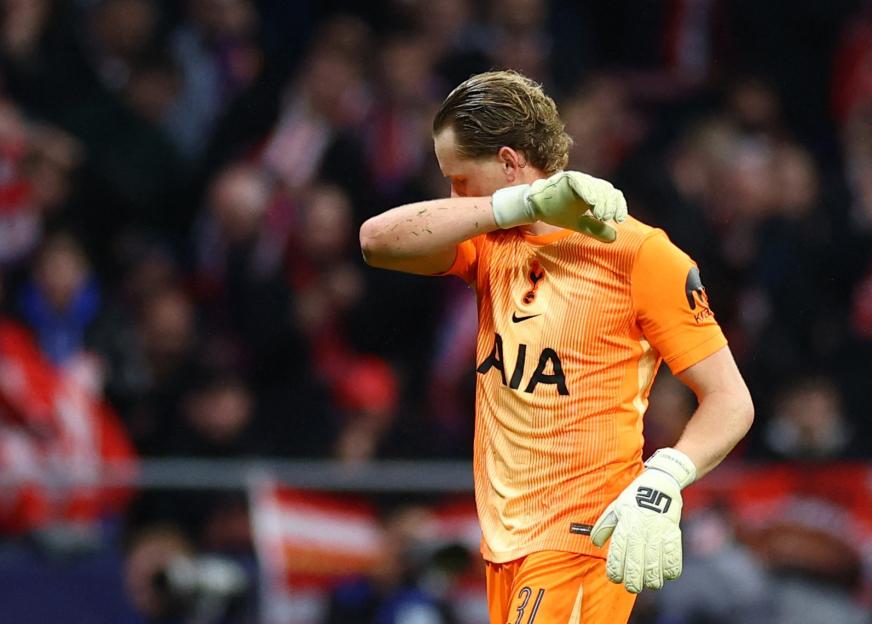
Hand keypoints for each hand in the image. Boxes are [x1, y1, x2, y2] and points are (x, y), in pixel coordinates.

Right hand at [491, 171, 627, 241]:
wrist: (537, 207)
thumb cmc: (557, 213)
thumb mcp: (580, 224)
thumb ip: (596, 229)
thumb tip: (614, 237)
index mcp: (594, 192)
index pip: (613, 195)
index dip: (619, 206)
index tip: (619, 220)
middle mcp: (589, 183)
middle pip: (608, 190)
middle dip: (610, 206)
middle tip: (606, 219)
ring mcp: (579, 179)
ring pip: (596, 187)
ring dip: (600, 201)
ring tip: (599, 216)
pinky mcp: (568, 178)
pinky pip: (581, 183)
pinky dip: (587, 192)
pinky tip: (591, 202)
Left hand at [590, 448, 696, 592]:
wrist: (660, 484)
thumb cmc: (634, 498)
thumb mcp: (616, 508)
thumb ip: (604, 526)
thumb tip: (595, 543)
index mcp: (625, 525)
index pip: (617, 556)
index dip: (615, 572)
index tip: (615, 578)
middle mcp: (641, 531)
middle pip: (636, 567)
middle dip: (632, 583)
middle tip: (632, 586)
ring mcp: (658, 534)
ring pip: (654, 568)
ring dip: (651, 580)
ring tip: (648, 582)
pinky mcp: (674, 535)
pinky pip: (674, 560)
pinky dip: (670, 572)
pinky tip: (665, 574)